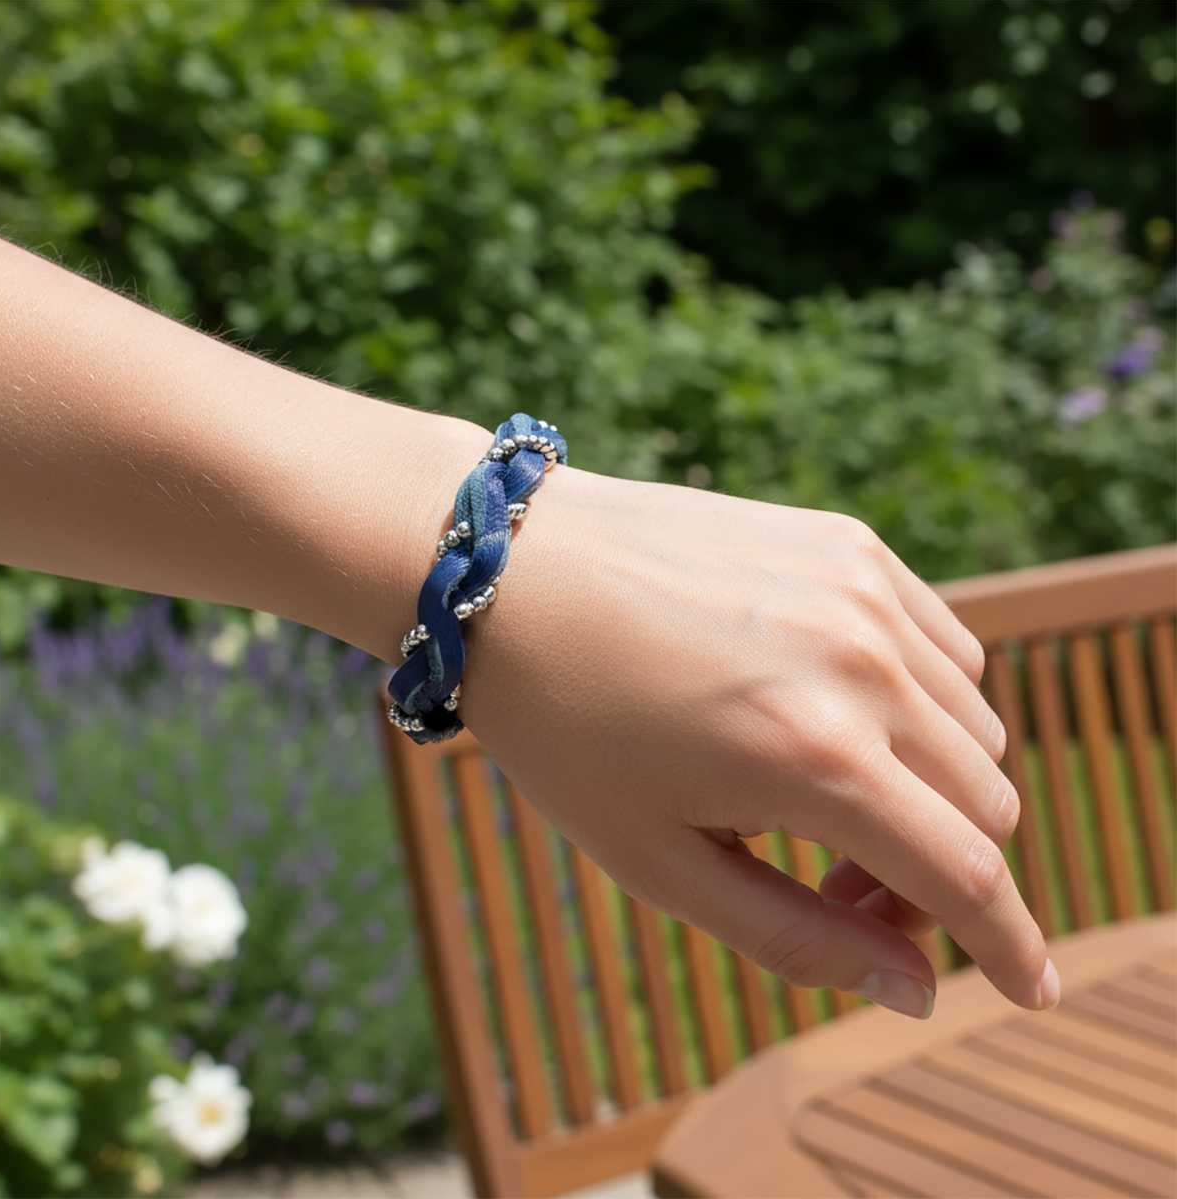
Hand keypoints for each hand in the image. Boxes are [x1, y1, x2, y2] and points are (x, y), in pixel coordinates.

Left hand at [462, 466, 1057, 1016]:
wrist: (506, 570)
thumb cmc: (563, 725)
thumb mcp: (656, 860)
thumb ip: (796, 936)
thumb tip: (914, 988)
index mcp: (812, 757)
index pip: (969, 877)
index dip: (1010, 948)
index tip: (1026, 990)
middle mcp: (860, 664)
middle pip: (985, 804)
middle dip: (938, 872)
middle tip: (841, 886)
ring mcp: (861, 590)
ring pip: (974, 727)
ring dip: (931, 787)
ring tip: (825, 795)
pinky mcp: (849, 543)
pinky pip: (944, 646)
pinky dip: (921, 702)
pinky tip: (836, 710)